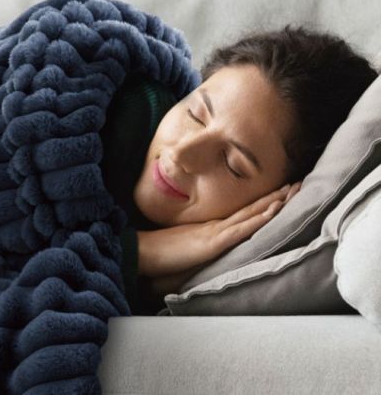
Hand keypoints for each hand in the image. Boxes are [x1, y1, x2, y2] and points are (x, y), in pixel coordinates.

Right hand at [137, 181, 301, 277]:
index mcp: (211, 228)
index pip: (243, 213)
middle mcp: (216, 226)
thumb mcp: (185, 251)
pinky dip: (259, 218)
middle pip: (251, 208)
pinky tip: (273, 210)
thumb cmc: (158, 256)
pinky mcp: (212, 242)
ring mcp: (215, 232)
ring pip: (250, 214)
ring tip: (293, 189)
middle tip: (297, 182)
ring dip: (273, 202)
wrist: (141, 253)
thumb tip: (207, 251)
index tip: (282, 192)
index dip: (263, 202)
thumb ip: (199, 249)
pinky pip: (241, 228)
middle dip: (275, 195)